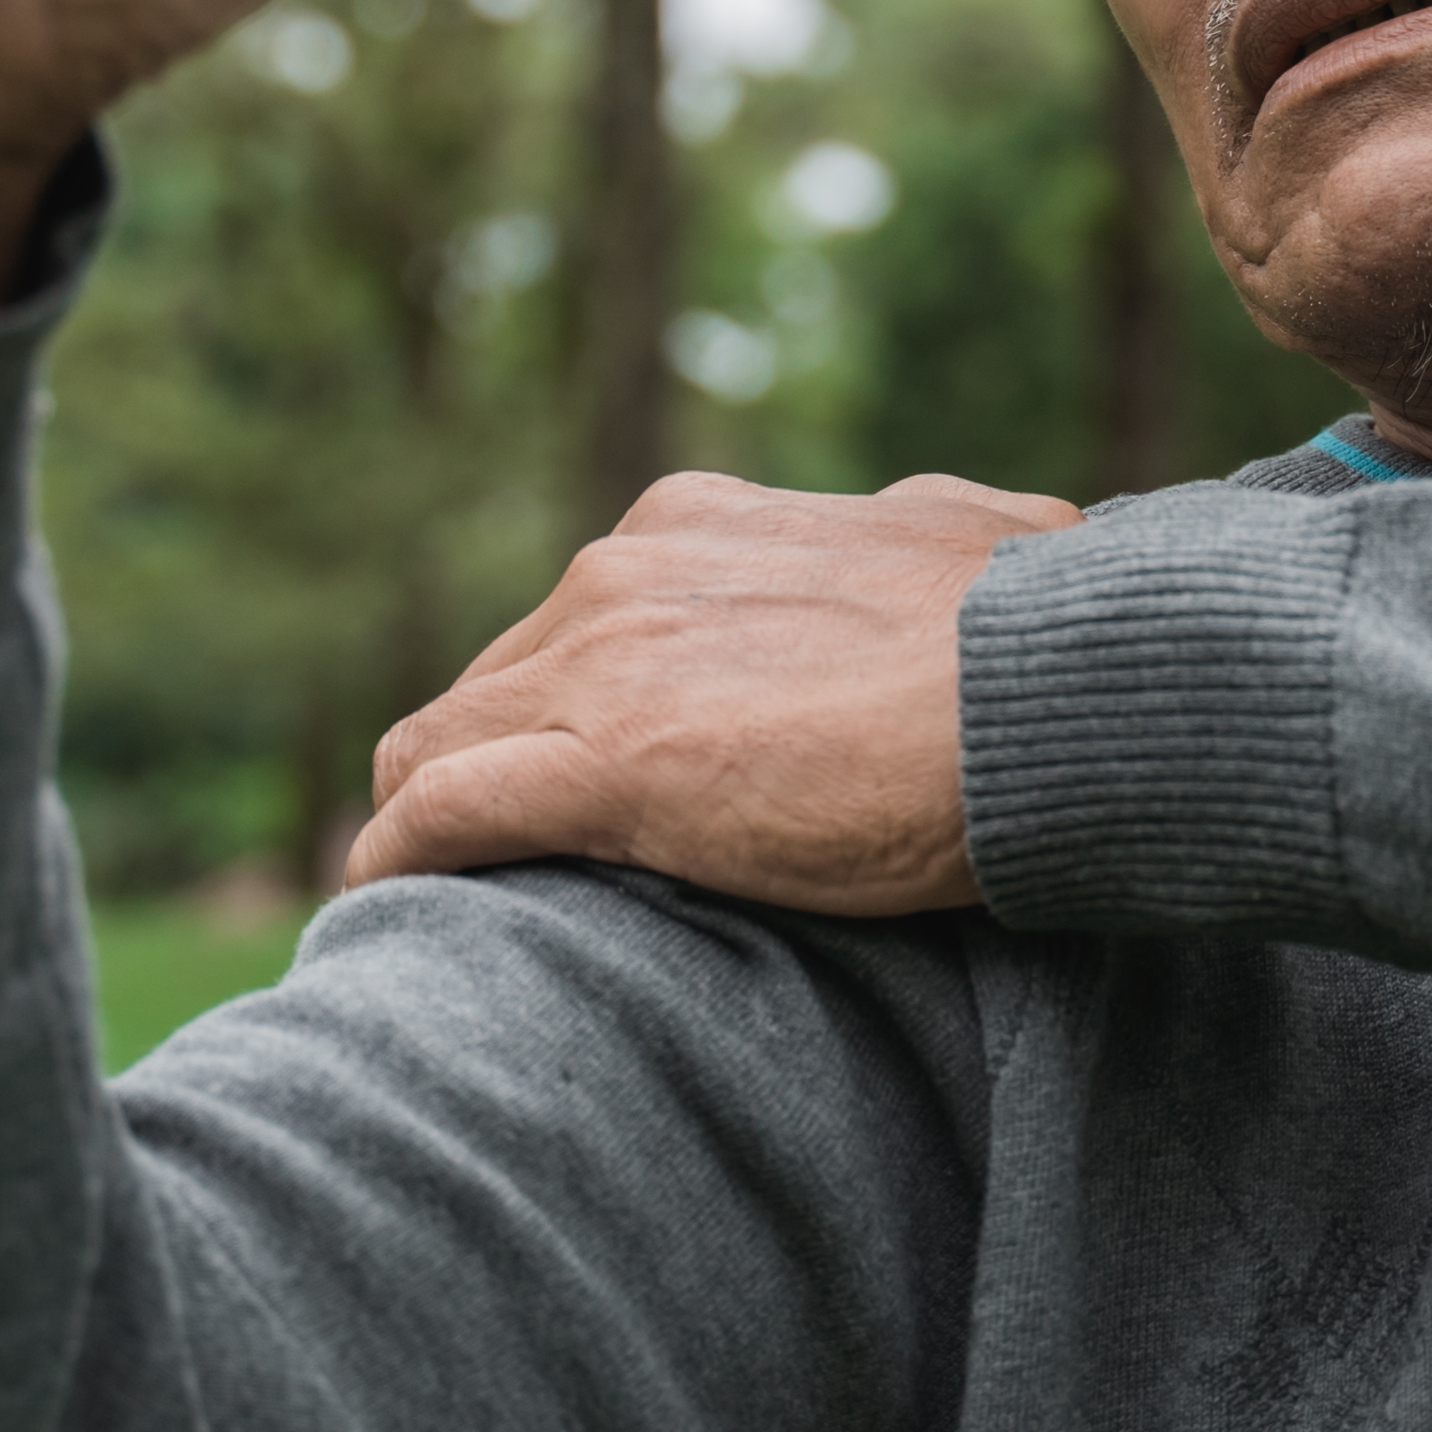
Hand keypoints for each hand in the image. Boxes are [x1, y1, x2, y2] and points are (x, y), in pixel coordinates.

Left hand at [343, 474, 1089, 915]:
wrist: (1053, 694)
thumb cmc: (1035, 632)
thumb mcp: (967, 533)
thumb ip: (919, 535)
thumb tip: (957, 534)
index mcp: (692, 525)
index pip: (568, 623)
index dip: (548, 709)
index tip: (557, 774)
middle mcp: (625, 573)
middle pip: (487, 687)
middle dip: (475, 768)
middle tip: (488, 861)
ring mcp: (605, 668)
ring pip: (436, 746)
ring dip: (421, 820)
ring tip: (429, 900)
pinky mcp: (607, 769)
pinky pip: (441, 816)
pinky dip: (396, 860)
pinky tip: (379, 905)